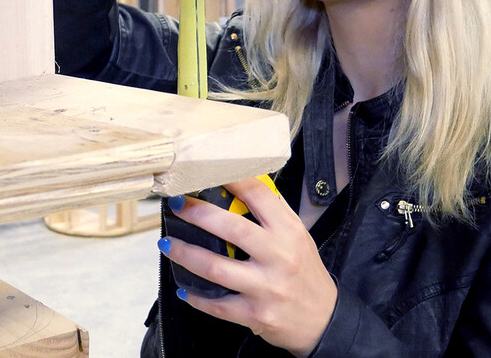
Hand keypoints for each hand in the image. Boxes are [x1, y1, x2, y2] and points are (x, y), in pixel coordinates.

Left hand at [160, 177, 336, 355]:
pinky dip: (196, 296)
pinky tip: (183, 287)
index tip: (204, 170)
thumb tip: (240, 184)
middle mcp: (278, 256)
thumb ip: (272, 212)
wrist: (323, 320)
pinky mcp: (255, 314)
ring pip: (216, 267)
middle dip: (197, 214)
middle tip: (175, 204)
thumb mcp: (297, 236)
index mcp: (288, 231)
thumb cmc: (304, 271)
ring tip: (166, 243)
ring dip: (185, 254)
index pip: (258, 195)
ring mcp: (266, 287)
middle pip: (232, 228)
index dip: (229, 179)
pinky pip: (217, 304)